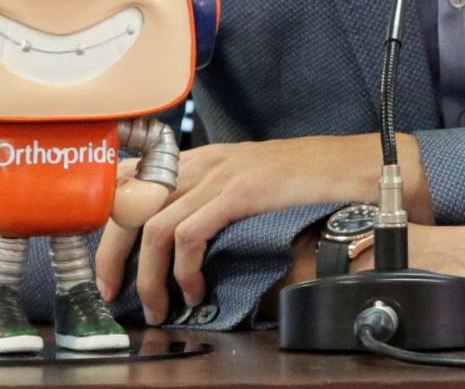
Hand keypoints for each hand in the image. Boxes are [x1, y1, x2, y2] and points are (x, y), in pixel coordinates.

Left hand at [99, 136, 380, 322]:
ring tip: (159, 306)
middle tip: (111, 293)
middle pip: (129, 202)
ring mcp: (224, 173)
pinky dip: (184, 270)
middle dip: (110, 255)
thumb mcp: (253, 184)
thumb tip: (180, 243)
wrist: (363, 166)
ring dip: (146, 276)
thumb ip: (216, 200)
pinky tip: (195, 290)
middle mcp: (205, 160)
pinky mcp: (244, 191)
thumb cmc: (314, 181)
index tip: (101, 257)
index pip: (130, 175)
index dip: (103, 216)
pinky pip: (191, 234)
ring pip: (153, 224)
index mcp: (203, 157)